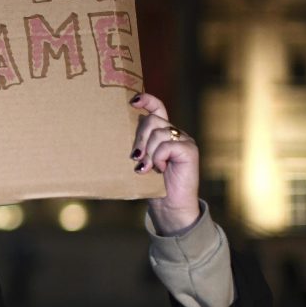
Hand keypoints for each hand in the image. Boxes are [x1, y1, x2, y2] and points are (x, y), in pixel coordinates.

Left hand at [129, 93, 199, 234]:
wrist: (168, 206)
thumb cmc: (151, 186)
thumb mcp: (140, 162)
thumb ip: (136, 147)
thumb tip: (115, 133)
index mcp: (162, 134)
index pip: (157, 108)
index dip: (147, 100)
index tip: (132, 101)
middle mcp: (174, 133)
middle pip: (152, 120)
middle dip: (139, 137)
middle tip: (135, 157)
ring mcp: (184, 140)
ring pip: (158, 133)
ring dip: (148, 152)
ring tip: (146, 169)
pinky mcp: (190, 150)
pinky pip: (167, 145)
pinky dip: (158, 158)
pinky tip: (160, 170)